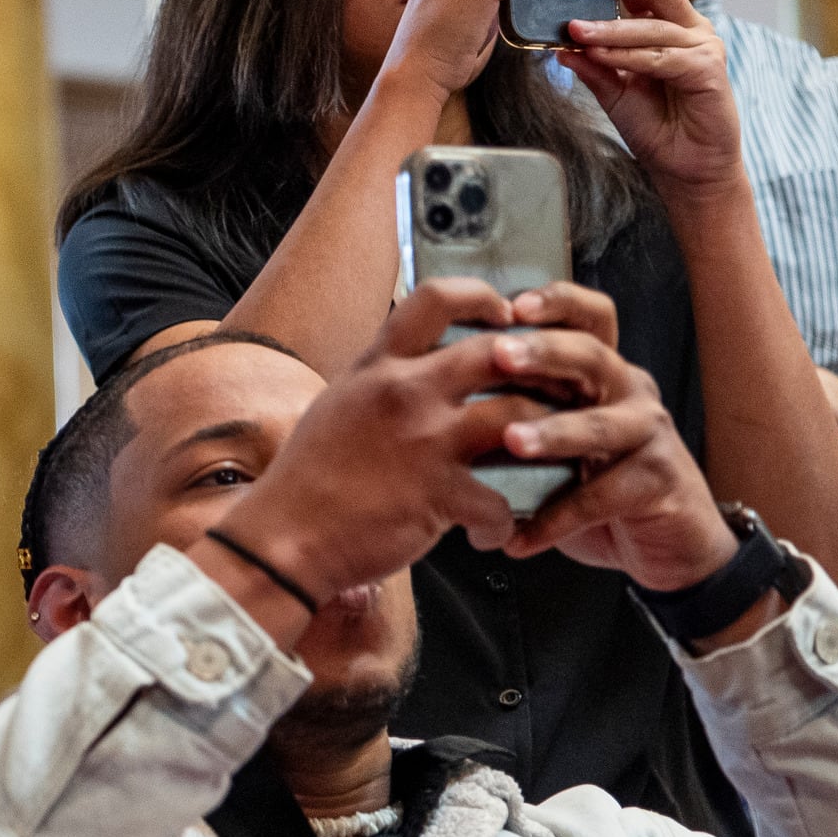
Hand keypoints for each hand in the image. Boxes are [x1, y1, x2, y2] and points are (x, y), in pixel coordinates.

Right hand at [202, 279, 526, 602]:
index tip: (506, 316)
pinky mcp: (437, 495)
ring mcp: (423, 441)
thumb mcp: (339, 405)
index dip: (483, 298)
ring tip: (542, 463)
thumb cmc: (308, 479)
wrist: (282, 538)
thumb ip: (381, 380)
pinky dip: (503, 523)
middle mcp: (403, 392)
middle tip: (555, 391)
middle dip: (539, 369)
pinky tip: (489, 534)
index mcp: (378, 365)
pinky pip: (499, 502)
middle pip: (497, 352)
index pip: (437, 298)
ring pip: (517, 419)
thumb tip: (412, 365)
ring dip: (542, 443)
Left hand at [480, 283, 741, 592]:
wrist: (664, 542)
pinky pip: (604, 496)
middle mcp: (628, 390)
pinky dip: (557, 520)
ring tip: (512, 442)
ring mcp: (648, 433)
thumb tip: (437, 397)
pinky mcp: (659, 481)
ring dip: (554, 433)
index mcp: (599, 371)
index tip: (511, 304)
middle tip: (500, 354)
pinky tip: (517, 540)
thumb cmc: (594, 482)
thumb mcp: (553, 439)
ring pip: (601, 426)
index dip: (556, 303)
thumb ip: (515, 412)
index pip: (587, 318)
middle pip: (592, 355)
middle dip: (545, 351)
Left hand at [560, 0, 746, 205]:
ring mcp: (701, 45)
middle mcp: (686, 26)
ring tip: (576, 29)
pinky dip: (631, 56)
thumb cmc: (654, 127)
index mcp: (662, 23)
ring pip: (654, 23)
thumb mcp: (612, 91)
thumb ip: (592, 64)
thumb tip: (559, 42)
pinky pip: (663, 56)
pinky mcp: (709, 69)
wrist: (687, 171)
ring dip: (612, 27)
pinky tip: (604, 55)